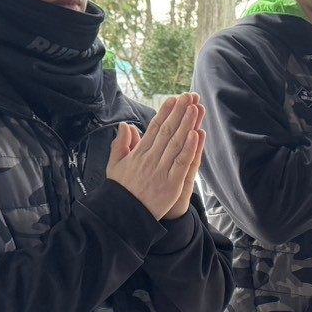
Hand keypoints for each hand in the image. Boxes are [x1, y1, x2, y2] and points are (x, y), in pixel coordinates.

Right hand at [105, 94, 205, 220]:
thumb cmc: (121, 190)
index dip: (165, 113)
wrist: (124, 215)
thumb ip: (120, 144)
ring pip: (176, 143)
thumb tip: (125, 126)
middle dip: (179, 112)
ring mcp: (162, 171)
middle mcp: (151, 159)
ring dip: (186, 124)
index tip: (173, 100)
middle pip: (167, 131)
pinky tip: (196, 134)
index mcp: (139, 154)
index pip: (154, 128)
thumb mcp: (114, 165)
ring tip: (195, 108)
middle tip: (188, 97)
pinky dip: (189, 148)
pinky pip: (182, 163)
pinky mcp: (172, 184)